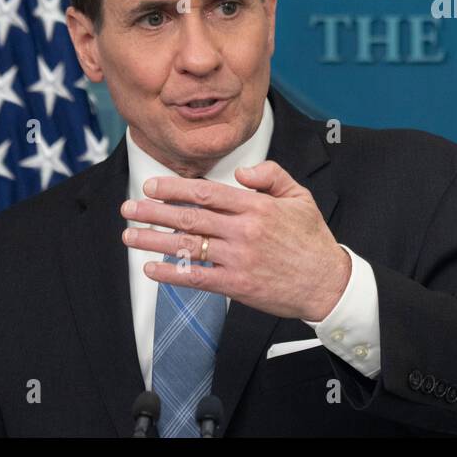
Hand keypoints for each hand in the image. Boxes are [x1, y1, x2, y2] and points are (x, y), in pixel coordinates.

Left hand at [120, 161, 351, 321]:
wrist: (327, 283)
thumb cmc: (312, 239)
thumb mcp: (300, 197)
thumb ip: (271, 176)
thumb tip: (240, 172)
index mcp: (257, 206)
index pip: (206, 192)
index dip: (174, 188)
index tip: (152, 186)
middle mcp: (244, 231)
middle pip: (189, 217)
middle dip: (153, 211)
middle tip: (129, 207)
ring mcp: (238, 258)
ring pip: (187, 246)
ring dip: (154, 240)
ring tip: (129, 235)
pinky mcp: (236, 284)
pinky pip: (196, 278)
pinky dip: (171, 273)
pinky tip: (151, 268)